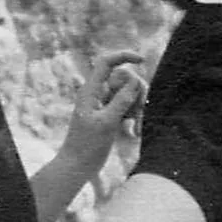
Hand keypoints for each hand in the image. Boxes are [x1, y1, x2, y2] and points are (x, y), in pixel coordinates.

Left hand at [61, 50, 146, 170]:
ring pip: (128, 93)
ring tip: (134, 127)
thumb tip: (135, 80)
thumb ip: (121, 100)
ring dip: (136, 107)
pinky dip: (134, 115)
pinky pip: (128, 106)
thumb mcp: (107, 122)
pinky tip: (134, 131)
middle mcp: (97, 94)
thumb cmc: (87, 145)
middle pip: (124, 79)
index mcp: (90, 91)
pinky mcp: (110, 115)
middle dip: (136, 93)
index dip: (123, 56)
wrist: (78, 165)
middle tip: (136, 115)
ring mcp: (104, 104)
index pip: (106, 63)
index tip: (142, 60)